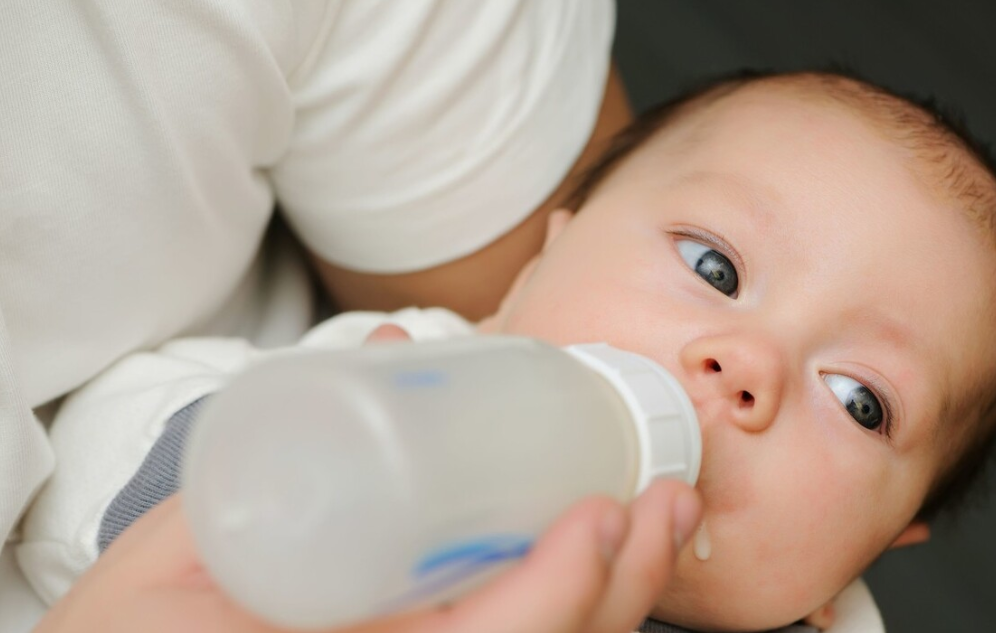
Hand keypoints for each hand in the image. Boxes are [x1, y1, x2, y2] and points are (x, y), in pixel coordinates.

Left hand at [36, 482, 699, 632]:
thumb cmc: (141, 617)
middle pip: (541, 627)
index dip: (585, 555)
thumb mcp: (219, 518)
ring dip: (613, 585)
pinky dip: (544, 602)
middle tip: (668, 492)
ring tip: (654, 509)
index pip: (508, 601)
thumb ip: (296, 430)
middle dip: (623, 571)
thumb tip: (399, 340)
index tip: (627, 482)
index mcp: (388, 625)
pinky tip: (588, 541)